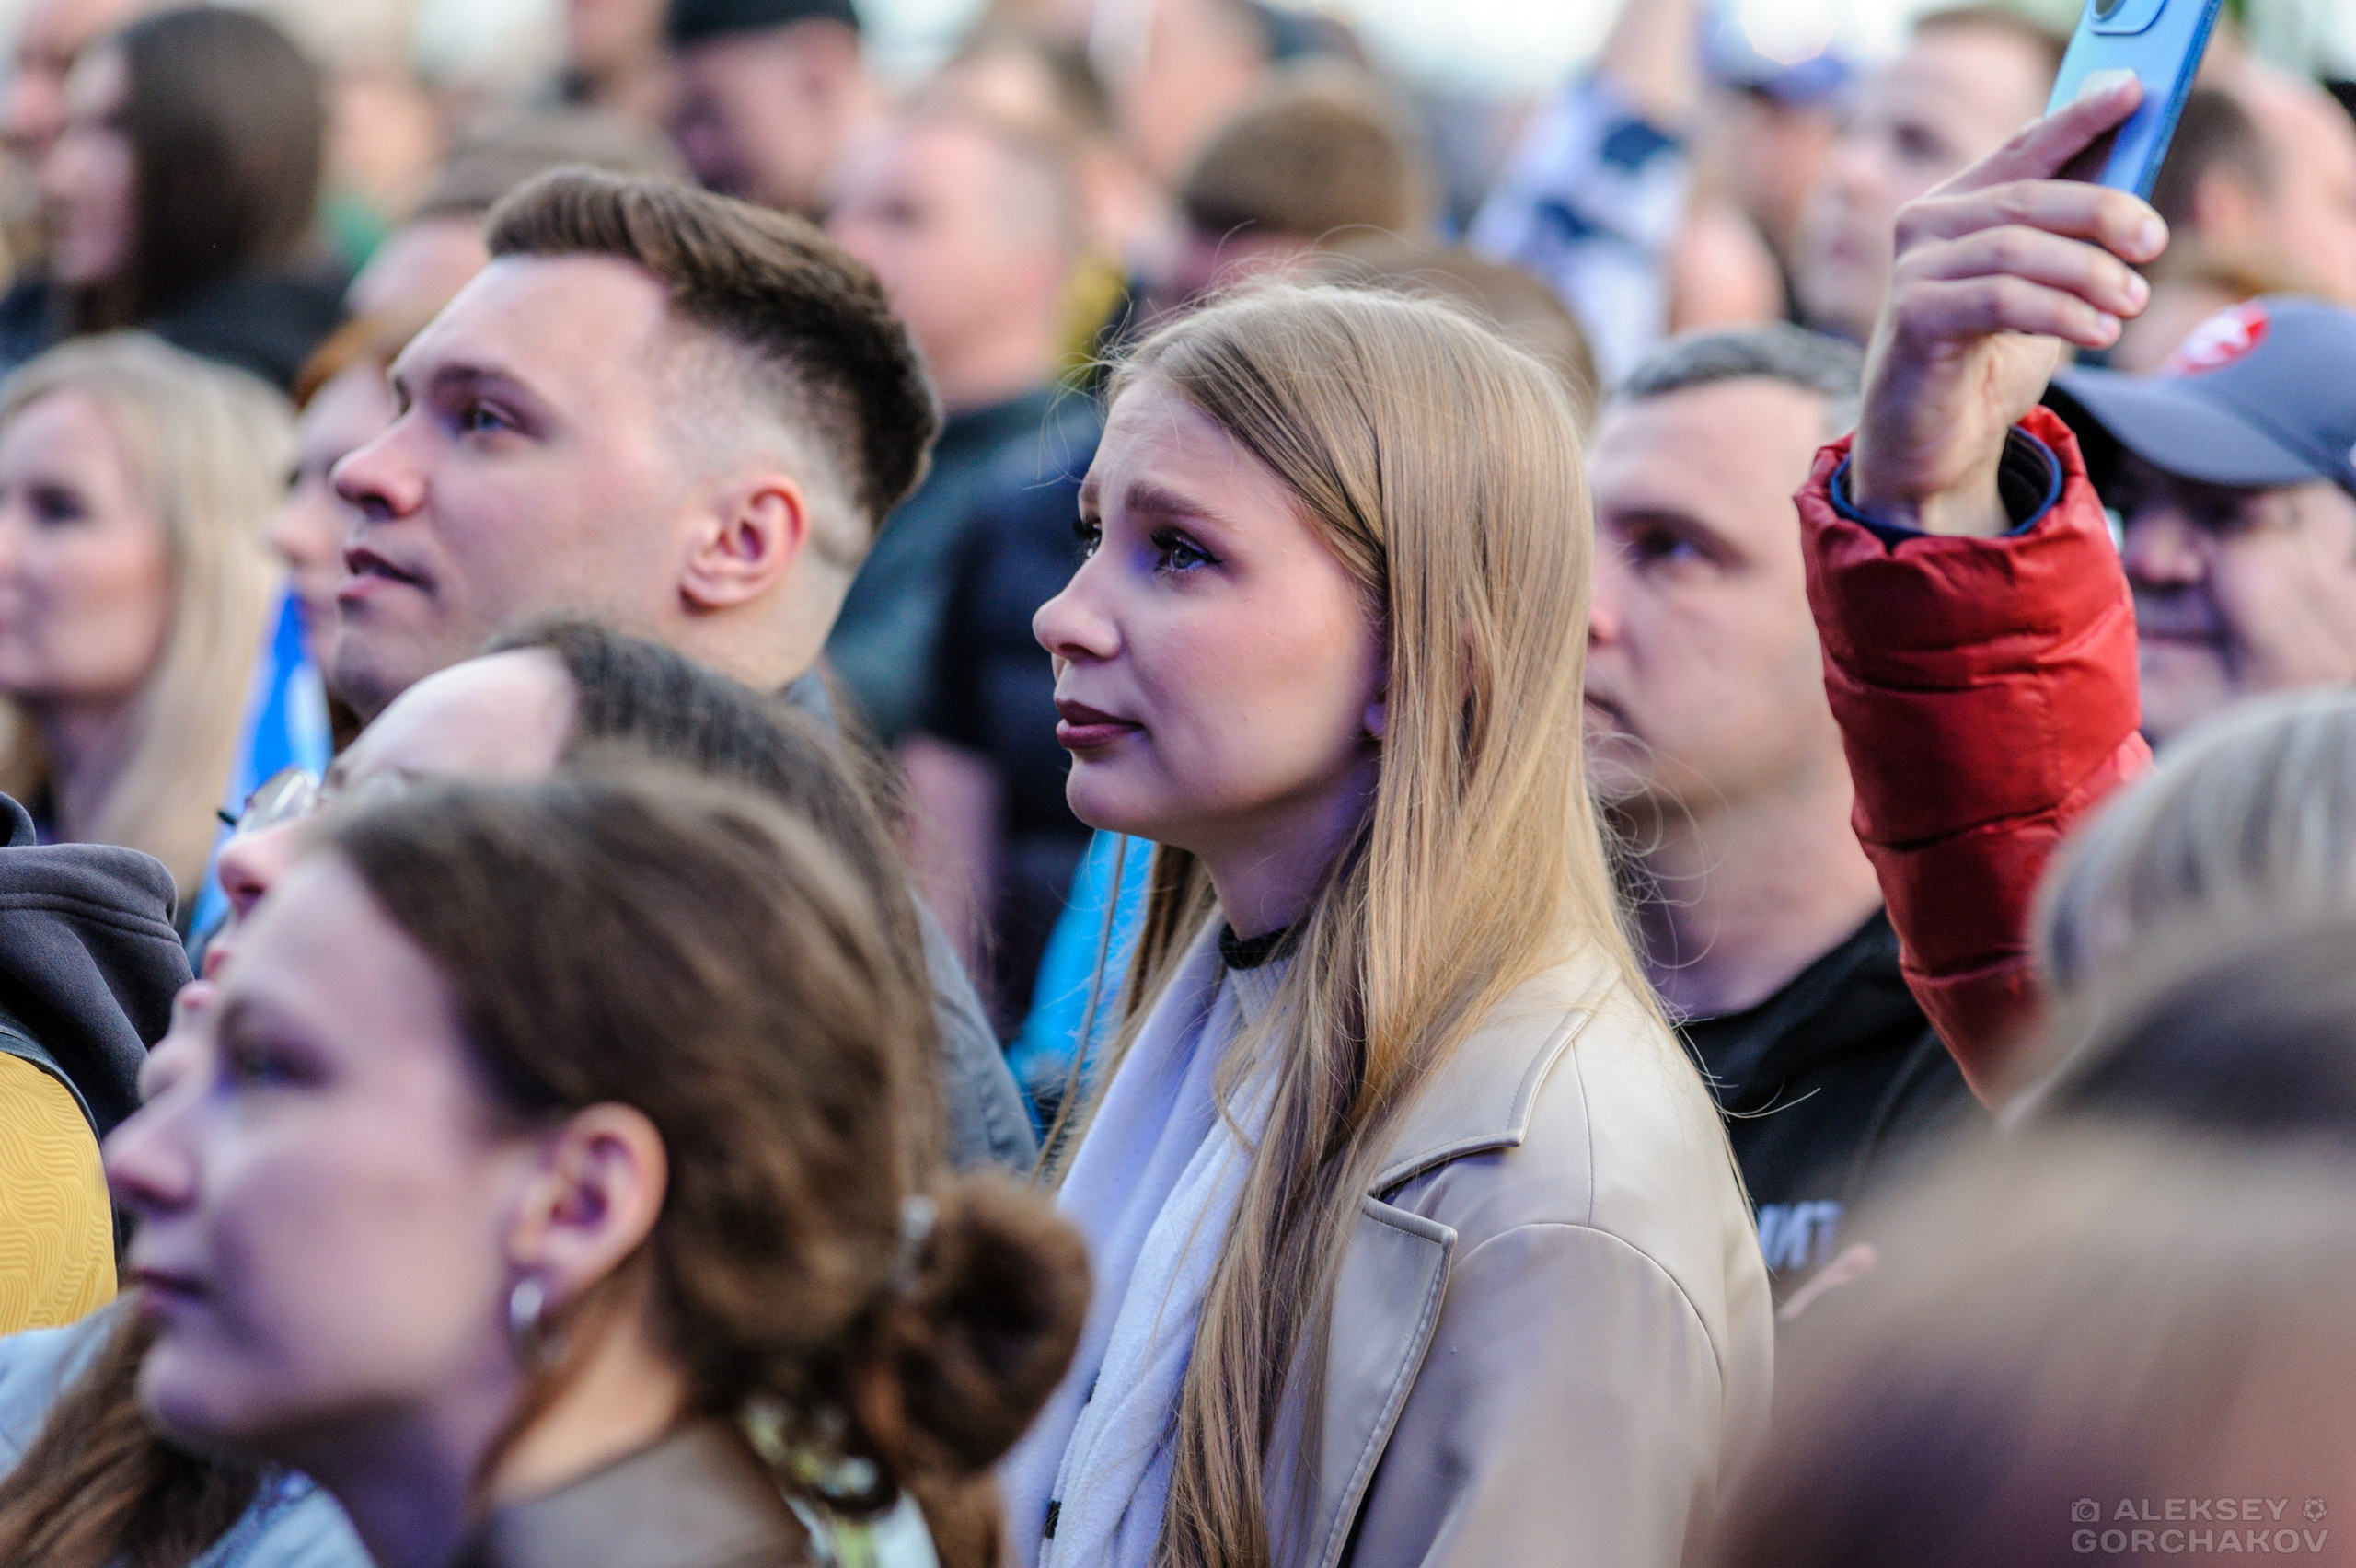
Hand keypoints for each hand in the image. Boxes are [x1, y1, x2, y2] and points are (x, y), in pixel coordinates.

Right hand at [1848, 77, 2168, 537]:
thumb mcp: (2044, 290)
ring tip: (2129, 304)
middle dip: (2104, 213)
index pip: (2023, 150)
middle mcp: (1924, 227)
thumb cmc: (1985, 364)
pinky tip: (2099, 331)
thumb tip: (2136, 180)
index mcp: (1956, 206)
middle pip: (2027, 196)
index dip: (2076, 118)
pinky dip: (2061, 312)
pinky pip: (2000, 298)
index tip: (2132, 92)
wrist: (1933, 450)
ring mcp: (1911, 272)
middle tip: (2154, 245)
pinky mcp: (1911, 319)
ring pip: (2016, 247)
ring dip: (2089, 273)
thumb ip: (2072, 238)